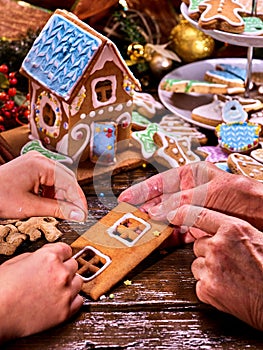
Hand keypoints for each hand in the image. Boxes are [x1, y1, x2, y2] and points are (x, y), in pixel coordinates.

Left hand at [0, 151, 86, 220]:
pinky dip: (52, 193)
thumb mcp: (29, 206)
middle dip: (70, 198)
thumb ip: (57, 209)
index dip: (78, 199)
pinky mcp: (32, 168)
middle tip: (75, 214)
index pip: (69, 182)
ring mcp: (36, 163)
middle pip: (65, 179)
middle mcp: (40, 160)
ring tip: (60, 211)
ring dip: (61, 196)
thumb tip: (78, 214)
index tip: (83, 213)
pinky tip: (49, 203)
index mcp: (41, 164)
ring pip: (58, 181)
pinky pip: (49, 180)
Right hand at [0, 242, 82, 342]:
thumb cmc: (2, 290)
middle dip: (64, 268)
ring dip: (69, 283)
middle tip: (53, 275)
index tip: (60, 258)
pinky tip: (61, 299)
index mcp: (49, 258)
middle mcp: (60, 273)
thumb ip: (37, 257)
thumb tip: (45, 258)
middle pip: (74, 265)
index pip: (67, 250)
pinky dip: (72, 300)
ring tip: (56, 288)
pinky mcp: (65, 311)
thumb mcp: (17, 262)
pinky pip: (79, 300)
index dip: (61, 254)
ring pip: (78, 282)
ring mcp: (65, 292)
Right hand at [118, 162, 262, 230]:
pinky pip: (179, 233)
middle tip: (127, 219)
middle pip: (160, 202)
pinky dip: (169, 238)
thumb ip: (180, 201)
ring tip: (139, 232)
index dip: (141, 191)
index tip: (125, 199)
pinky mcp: (199, 227)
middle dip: (144, 210)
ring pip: (167, 219)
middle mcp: (189, 192)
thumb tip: (156, 211)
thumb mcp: (208, 193)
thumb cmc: (241, 195)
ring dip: (154, 226)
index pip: (160, 182)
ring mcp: (193, 210)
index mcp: (190, 175)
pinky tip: (159, 242)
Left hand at [169, 204, 262, 330]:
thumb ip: (233, 231)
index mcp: (233, 229)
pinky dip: (209, 287)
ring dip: (207, 270)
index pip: (198, 215)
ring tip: (229, 277)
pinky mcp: (207, 288)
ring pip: (197, 264)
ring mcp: (211, 267)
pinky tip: (227, 289)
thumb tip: (216, 230)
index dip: (182, 213)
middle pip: (198, 244)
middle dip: (208, 252)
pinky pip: (199, 283)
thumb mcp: (256, 238)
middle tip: (227, 262)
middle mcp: (218, 245)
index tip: (172, 213)